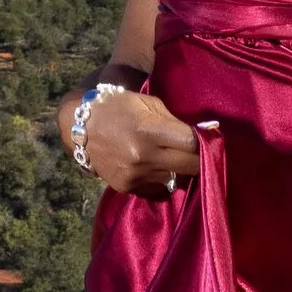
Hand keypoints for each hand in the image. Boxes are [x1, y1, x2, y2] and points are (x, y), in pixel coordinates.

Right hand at [65, 87, 203, 197]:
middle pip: (190, 166)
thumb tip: (205, 133)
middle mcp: (143, 156)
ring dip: (181, 169)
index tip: (211, 138)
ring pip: (176, 178)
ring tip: (177, 157)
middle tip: (204, 152)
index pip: (193, 143)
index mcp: (149, 130)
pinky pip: (157, 187)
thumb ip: (175, 121)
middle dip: (201, 159)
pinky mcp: (127, 187)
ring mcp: (135, 175)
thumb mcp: (148, 104)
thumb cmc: (118, 107)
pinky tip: (157, 165)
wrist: (80, 127)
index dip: (206, 141)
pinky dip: (162, 177)